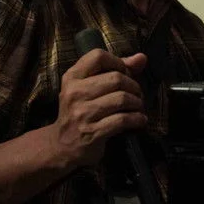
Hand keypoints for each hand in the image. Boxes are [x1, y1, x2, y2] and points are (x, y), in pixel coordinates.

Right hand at [50, 49, 147, 167]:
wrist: (61, 147)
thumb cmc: (81, 112)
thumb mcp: (89, 88)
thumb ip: (115, 70)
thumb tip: (142, 58)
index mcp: (72, 77)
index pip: (98, 57)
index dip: (118, 62)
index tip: (125, 74)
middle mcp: (74, 93)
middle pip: (116, 78)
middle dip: (134, 86)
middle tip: (137, 95)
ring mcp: (82, 113)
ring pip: (122, 99)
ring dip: (137, 103)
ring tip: (138, 107)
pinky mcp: (92, 133)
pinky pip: (122, 120)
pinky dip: (137, 119)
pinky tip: (139, 120)